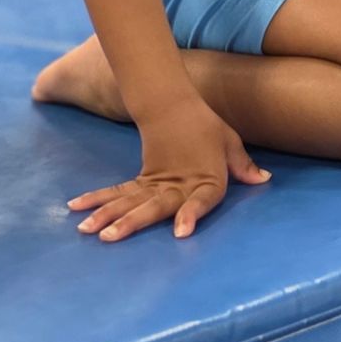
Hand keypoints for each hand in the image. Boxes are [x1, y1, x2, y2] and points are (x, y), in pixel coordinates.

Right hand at [67, 93, 268, 242]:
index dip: (192, 214)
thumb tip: (264, 179)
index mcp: (206, 178)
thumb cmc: (207, 128)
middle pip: (155, 205)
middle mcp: (178, 185)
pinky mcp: (140, 180)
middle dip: (133, 221)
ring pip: (129, 200)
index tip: (181, 231)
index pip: (202, 200)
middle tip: (111, 236)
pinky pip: (117, 191)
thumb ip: (243, 165)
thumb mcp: (229, 143)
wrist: (175, 105)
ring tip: (87, 229)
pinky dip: (97, 199)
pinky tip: (76, 208)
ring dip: (107, 214)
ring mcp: (154, 183)